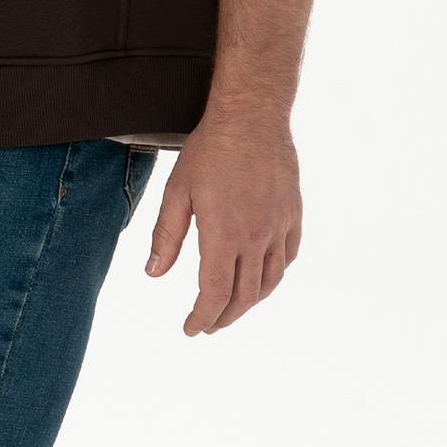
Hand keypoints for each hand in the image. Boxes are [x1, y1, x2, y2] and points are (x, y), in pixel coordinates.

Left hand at [143, 108, 301, 333]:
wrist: (252, 117)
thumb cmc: (209, 151)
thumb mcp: (177, 192)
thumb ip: (166, 236)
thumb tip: (153, 273)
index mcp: (223, 235)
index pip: (214, 294)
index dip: (202, 318)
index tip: (191, 329)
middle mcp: (256, 237)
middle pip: (244, 296)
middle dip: (224, 317)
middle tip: (209, 325)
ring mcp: (279, 227)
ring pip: (270, 282)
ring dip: (250, 302)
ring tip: (233, 307)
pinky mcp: (293, 214)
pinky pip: (288, 257)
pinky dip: (275, 275)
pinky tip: (263, 276)